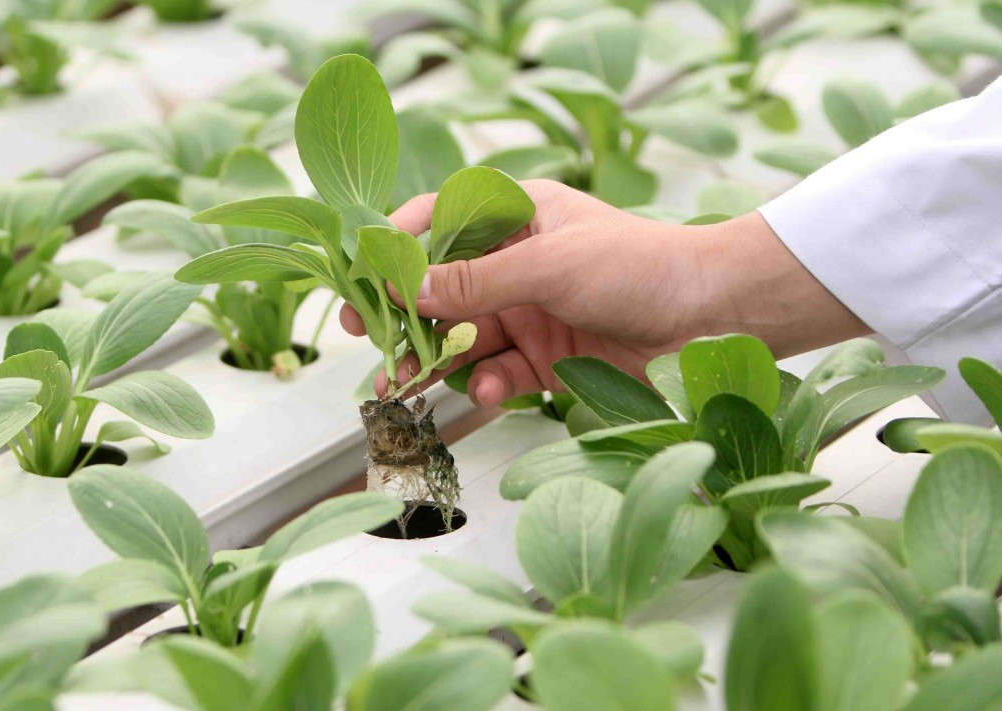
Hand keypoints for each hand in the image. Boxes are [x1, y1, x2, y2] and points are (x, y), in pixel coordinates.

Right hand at [341, 180, 867, 406]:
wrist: (717, 317)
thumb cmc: (643, 264)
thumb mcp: (550, 264)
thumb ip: (476, 282)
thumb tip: (405, 287)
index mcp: (516, 216)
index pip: (439, 221)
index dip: (396, 246)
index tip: (361, 274)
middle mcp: (517, 263)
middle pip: (441, 288)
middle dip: (403, 314)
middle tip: (367, 336)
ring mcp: (530, 313)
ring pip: (462, 337)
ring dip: (432, 360)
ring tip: (400, 385)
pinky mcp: (548, 360)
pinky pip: (499, 373)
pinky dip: (486, 383)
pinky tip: (486, 388)